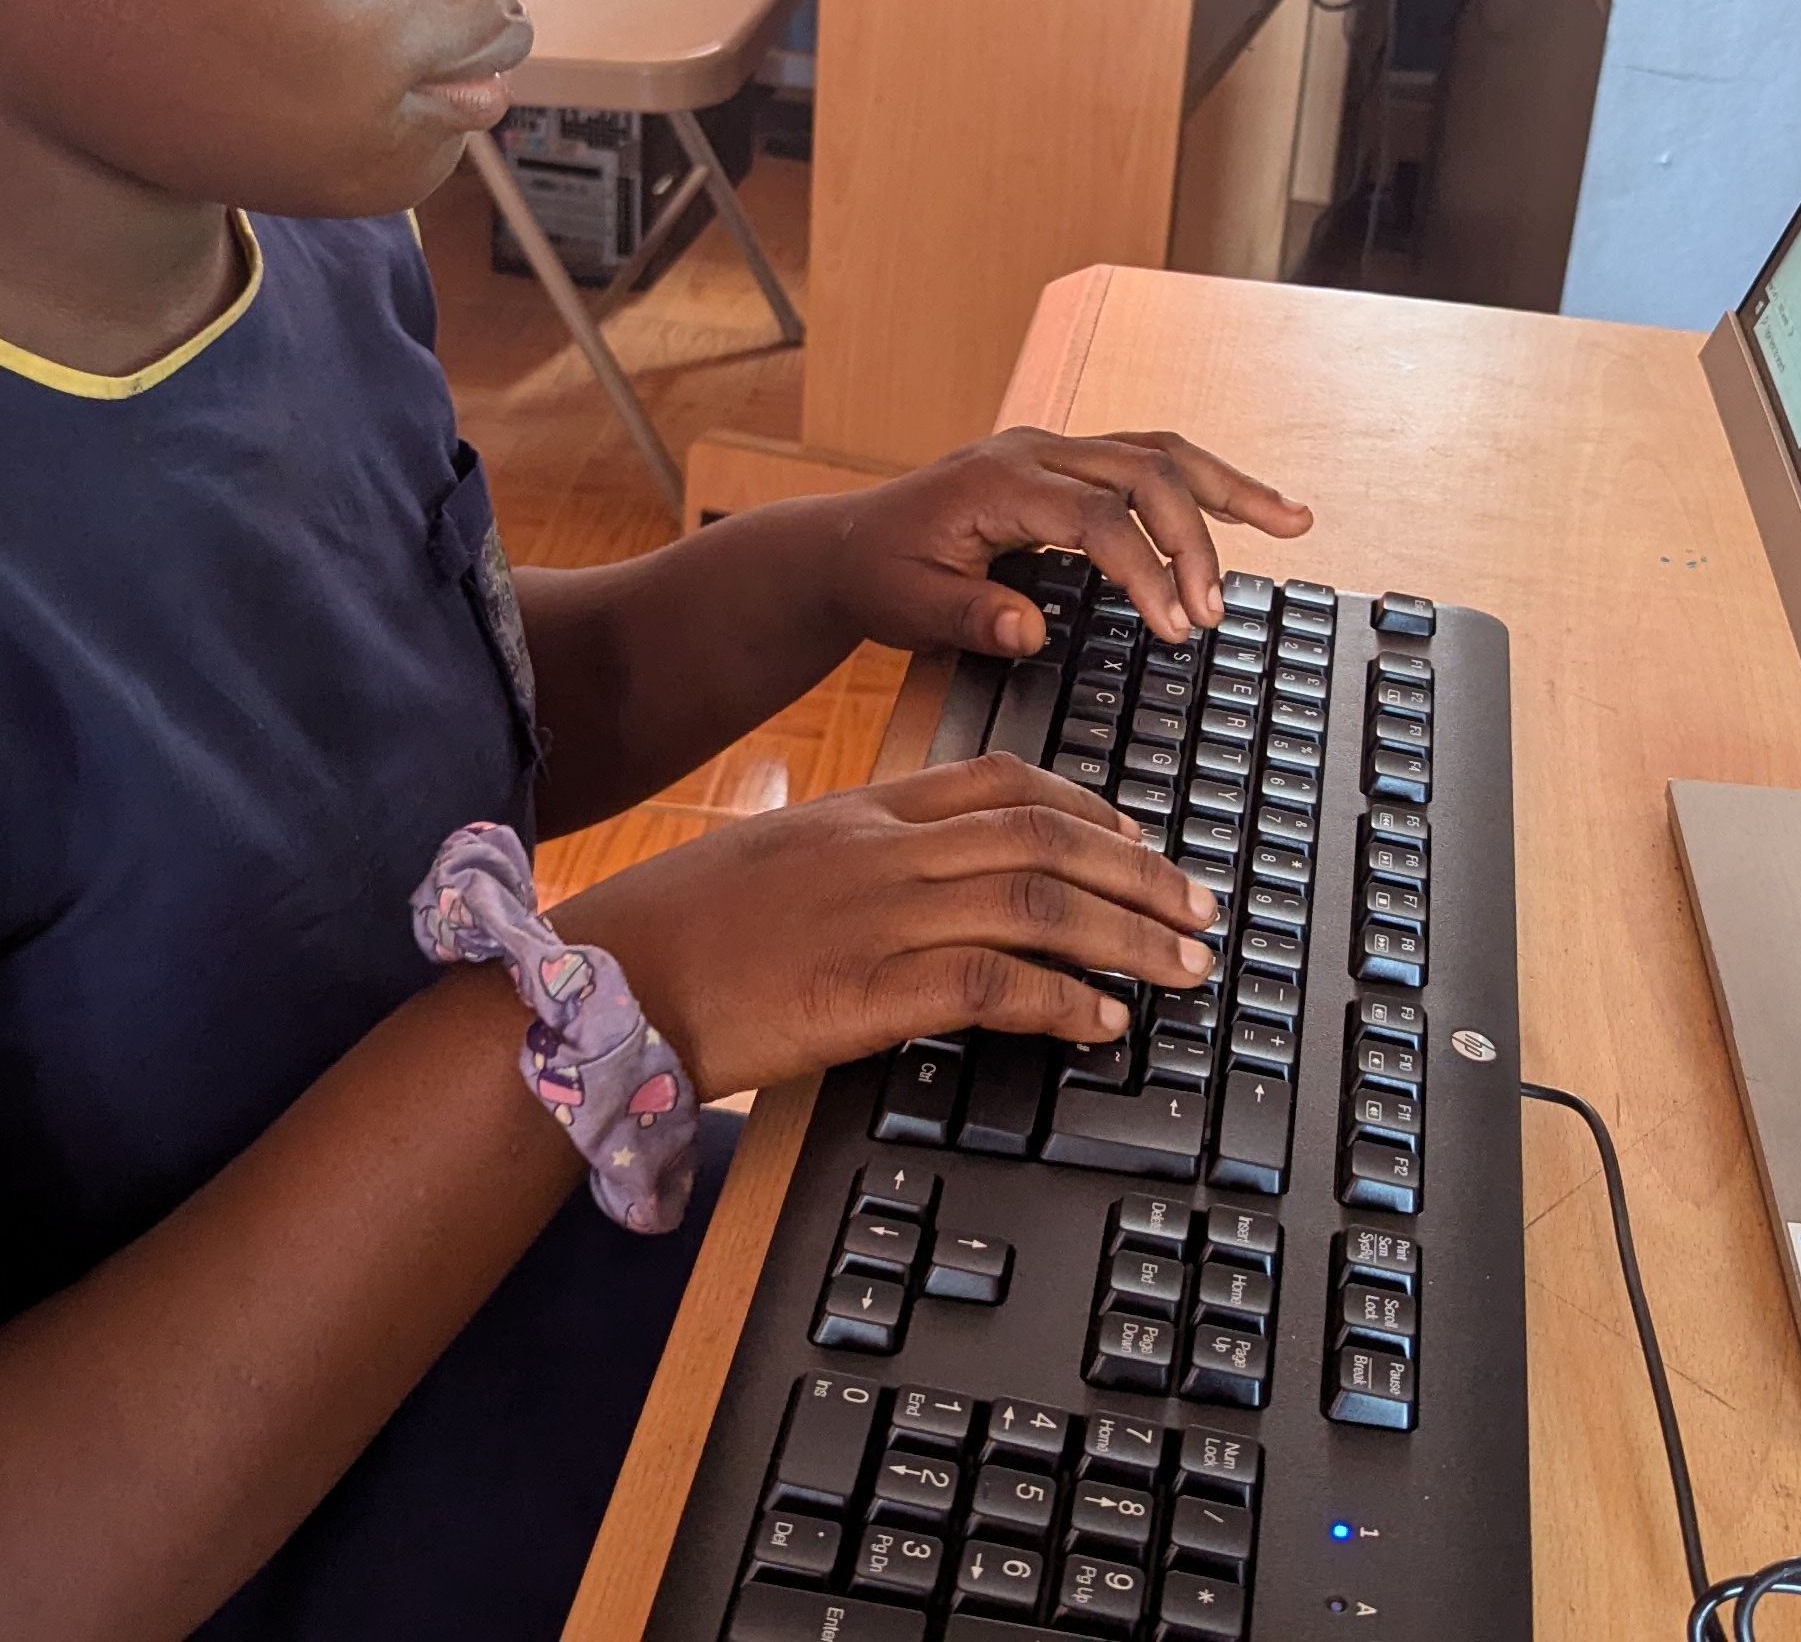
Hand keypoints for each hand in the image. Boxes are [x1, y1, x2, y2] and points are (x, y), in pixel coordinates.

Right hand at [545, 754, 1222, 1097]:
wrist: (601, 981)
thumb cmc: (672, 934)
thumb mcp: (771, 865)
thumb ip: (852, 861)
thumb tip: (923, 887)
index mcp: (859, 811)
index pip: (999, 781)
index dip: (1087, 806)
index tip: (1138, 837)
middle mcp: (879, 850)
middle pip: (1043, 837)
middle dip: (1138, 873)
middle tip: (1199, 908)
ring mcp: (874, 916)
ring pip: (1037, 901)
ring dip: (1126, 934)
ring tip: (1182, 965)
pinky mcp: (864, 991)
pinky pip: (992, 984)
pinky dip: (1062, 998)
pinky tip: (1103, 1019)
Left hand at [824, 428, 1313, 654]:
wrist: (849, 544)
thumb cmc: (879, 575)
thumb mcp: (907, 607)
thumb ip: (968, 619)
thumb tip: (1030, 633)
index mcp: (998, 483)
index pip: (1097, 515)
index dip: (1145, 568)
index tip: (1175, 627)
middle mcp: (1035, 451)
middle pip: (1144, 471)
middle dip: (1195, 538)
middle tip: (1215, 611)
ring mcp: (1056, 451)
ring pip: (1159, 452)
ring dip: (1228, 489)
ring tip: (1293, 522)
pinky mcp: (1070, 464)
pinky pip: (1149, 461)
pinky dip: (1204, 485)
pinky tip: (1251, 510)